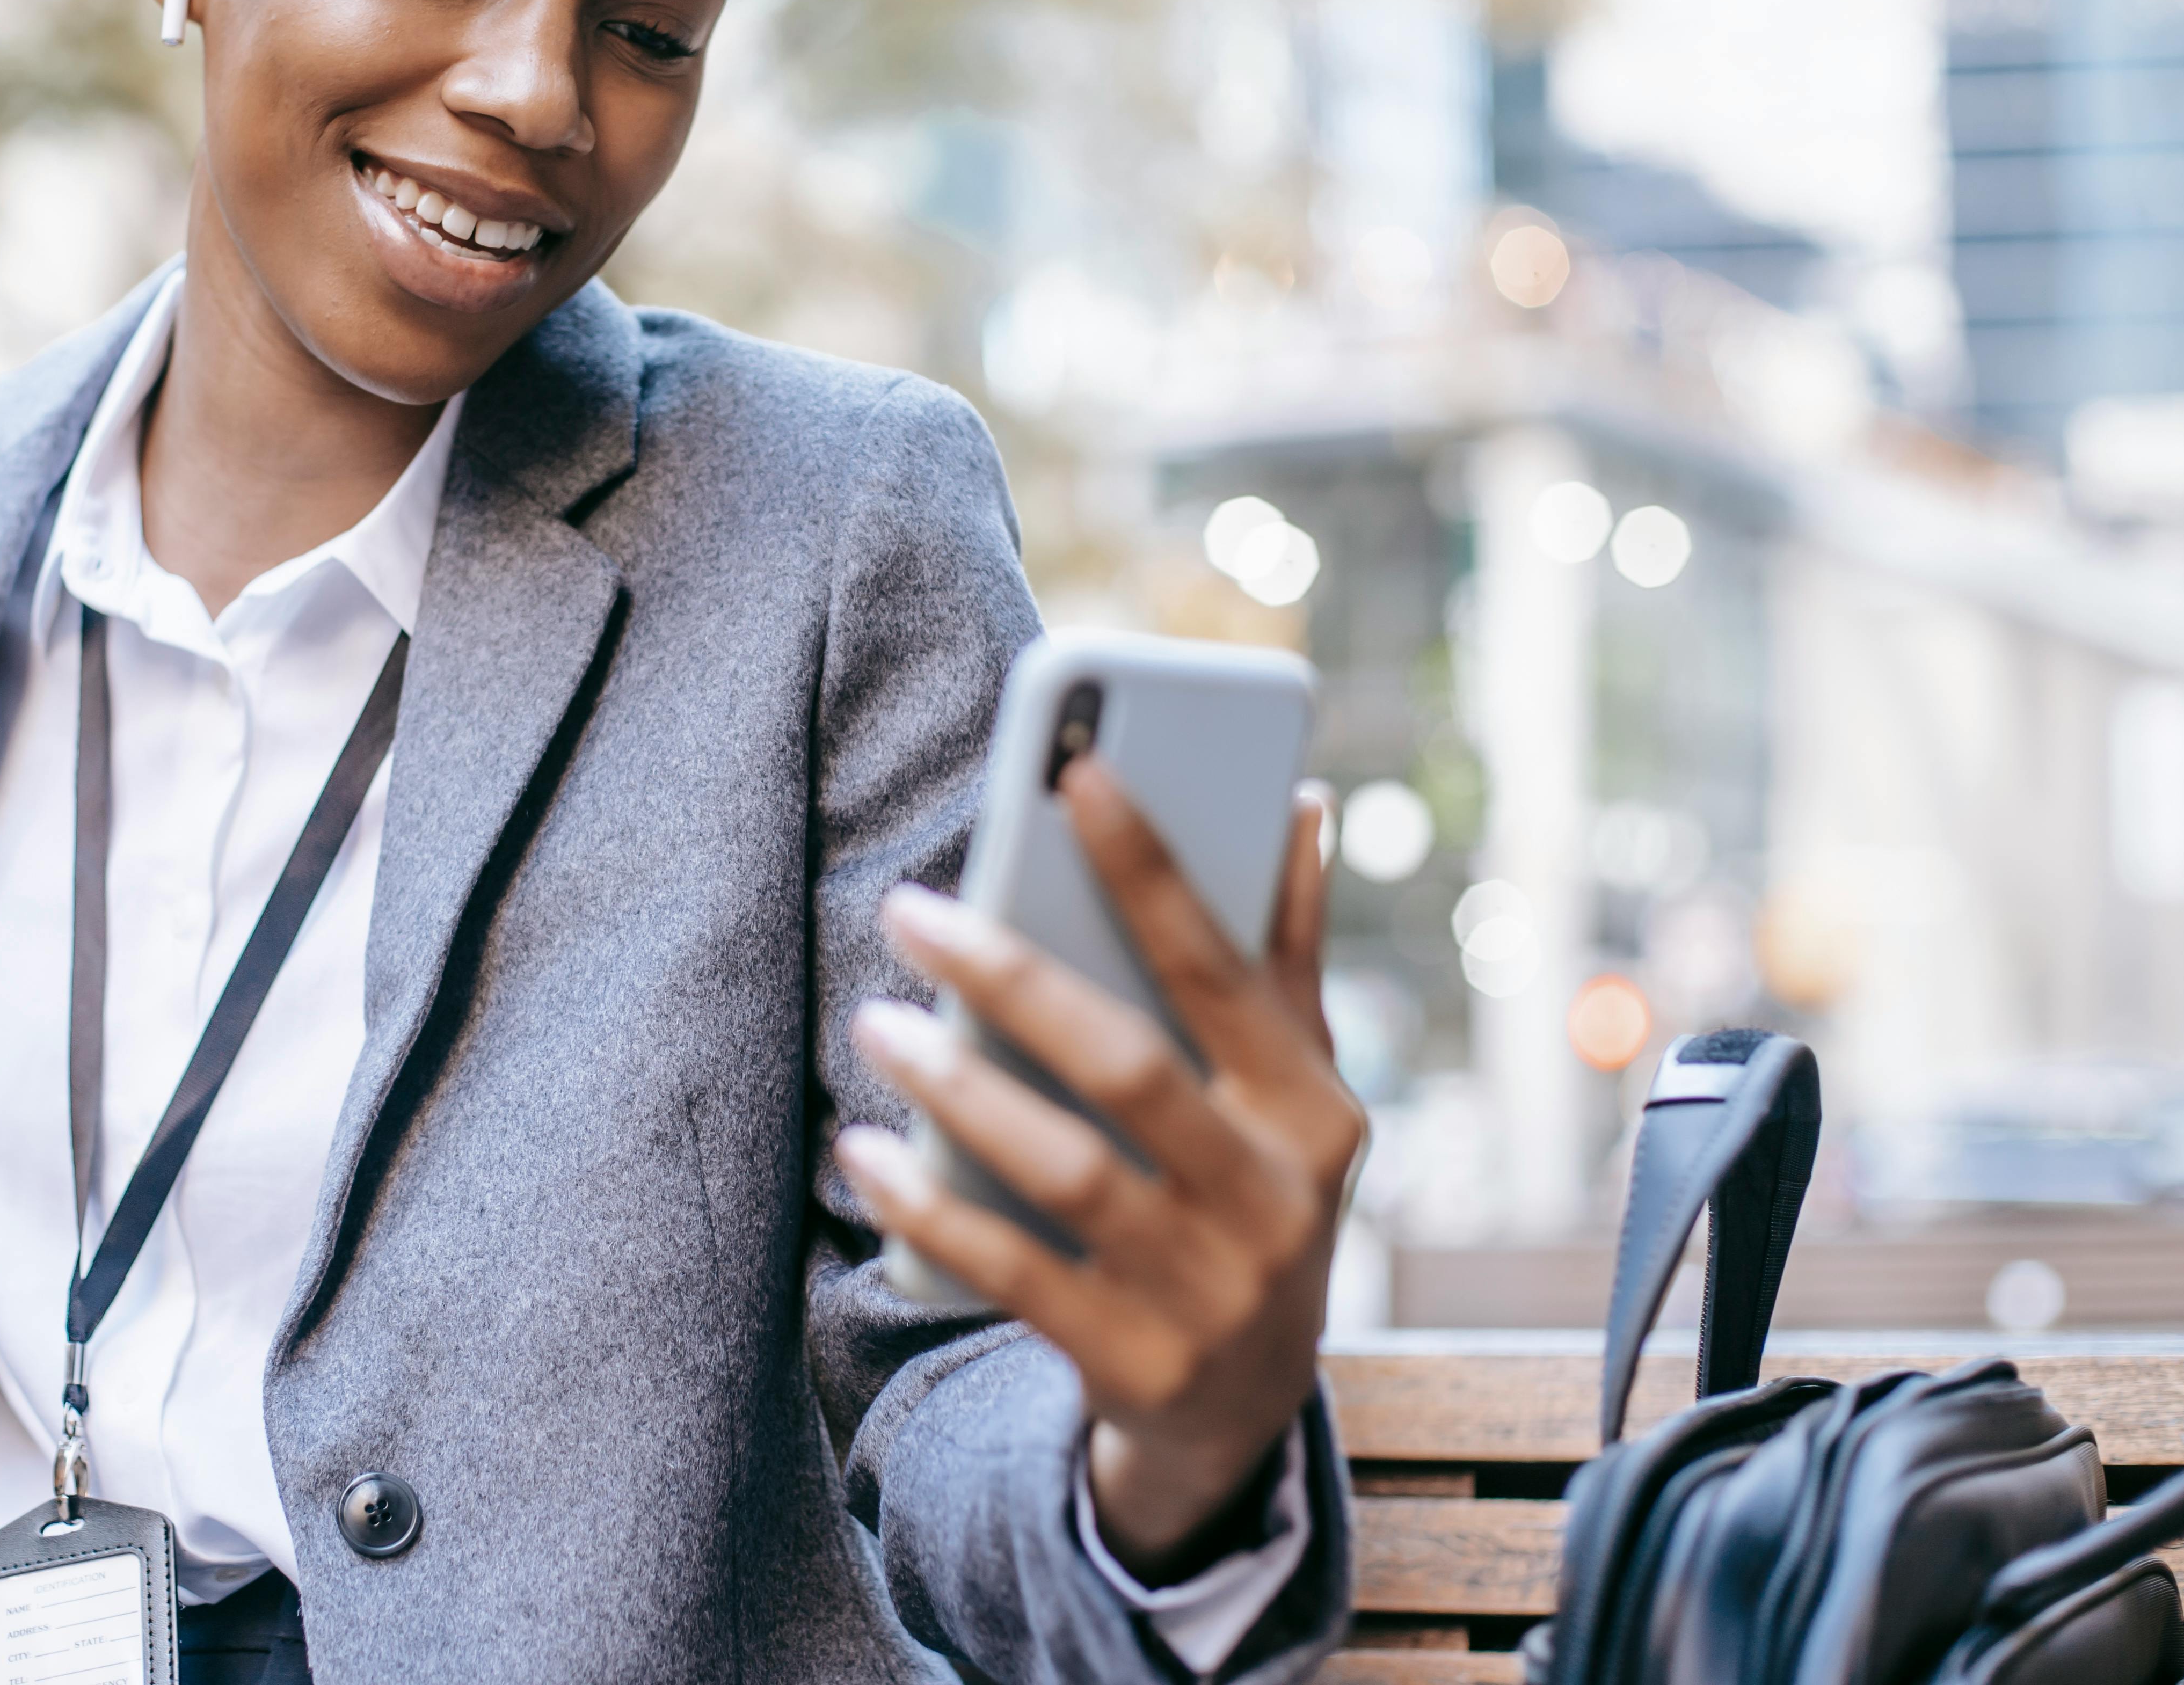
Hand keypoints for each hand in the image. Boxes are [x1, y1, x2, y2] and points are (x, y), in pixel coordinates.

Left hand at [838, 758, 1365, 1579]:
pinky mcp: (1136, 1365)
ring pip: (1064, 1170)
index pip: (1220, 967)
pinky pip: (1013, 1274)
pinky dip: (934, 1211)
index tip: (1076, 771)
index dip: (1151, 868)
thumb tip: (1297, 804)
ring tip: (876, 1024)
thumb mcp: (1294, 1094)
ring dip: (959, 1090)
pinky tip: (868, 1155)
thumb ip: (1286, 955)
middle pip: (1126, 1065)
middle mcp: (1276, 1200)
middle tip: (909, 910)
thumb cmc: (1253, 1199)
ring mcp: (1209, 1292)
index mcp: (1315, 1111)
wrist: (1245, 1411)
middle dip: (1012, 978)